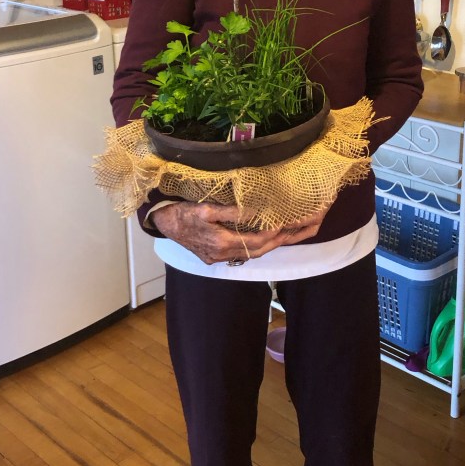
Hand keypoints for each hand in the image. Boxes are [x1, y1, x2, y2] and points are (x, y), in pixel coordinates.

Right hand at [151, 202, 327, 264]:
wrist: (160, 222)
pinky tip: (268, 238)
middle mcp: (222, 254)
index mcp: (220, 242)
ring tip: (292, 233)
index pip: (258, 240)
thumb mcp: (204, 208)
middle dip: (283, 239)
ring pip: (253, 253)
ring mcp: (218, 257)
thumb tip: (255, 212)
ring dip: (273, 243)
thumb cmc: (180, 212)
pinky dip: (259, 245)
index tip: (295, 221)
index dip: (277, 232)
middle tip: (304, 228)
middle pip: (260, 250)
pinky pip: (243, 252)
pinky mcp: (213, 256)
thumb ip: (230, 212)